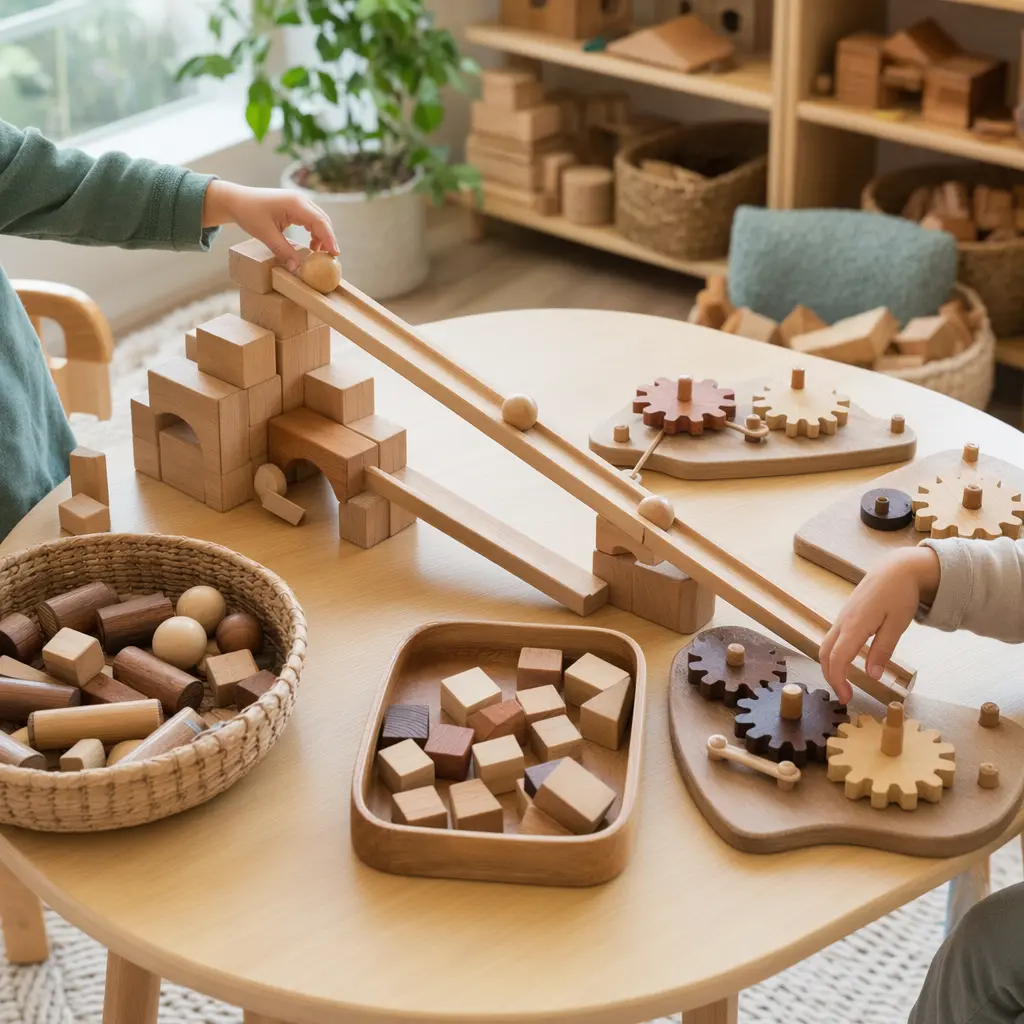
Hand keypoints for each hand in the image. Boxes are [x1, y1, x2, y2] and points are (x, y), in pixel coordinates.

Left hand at [203, 180, 338, 271]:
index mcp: (295, 204)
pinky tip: (311, 245)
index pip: (320, 222)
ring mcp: (298, 202)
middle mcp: (300, 200)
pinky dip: (314, 233)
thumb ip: (283, 251)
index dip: (329, 239)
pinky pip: (311, 220)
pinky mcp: (294, 207)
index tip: (335, 254)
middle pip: (323, 220)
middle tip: (331, 259)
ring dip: (321, 237)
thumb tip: (297, 268)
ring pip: (318, 220)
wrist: (236, 200)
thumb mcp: (266, 234)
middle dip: (328, 239)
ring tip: (319, 255)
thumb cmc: (249, 213)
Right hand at [818, 546, 940, 703]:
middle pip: (824, 654)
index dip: (838, 681)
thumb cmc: (900, 594)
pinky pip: (832, 638)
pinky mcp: (845, 616)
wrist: (895, 568)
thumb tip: (872, 675)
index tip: (847, 698)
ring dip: (830, 666)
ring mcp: (841, 618)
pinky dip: (834, 655)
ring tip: (845, 682)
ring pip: (825, 646)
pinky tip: (847, 662)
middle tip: (845, 695)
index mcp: (855, 625)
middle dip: (830, 677)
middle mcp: (842, 622)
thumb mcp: (897, 624)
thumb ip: (883, 650)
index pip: (837, 658)